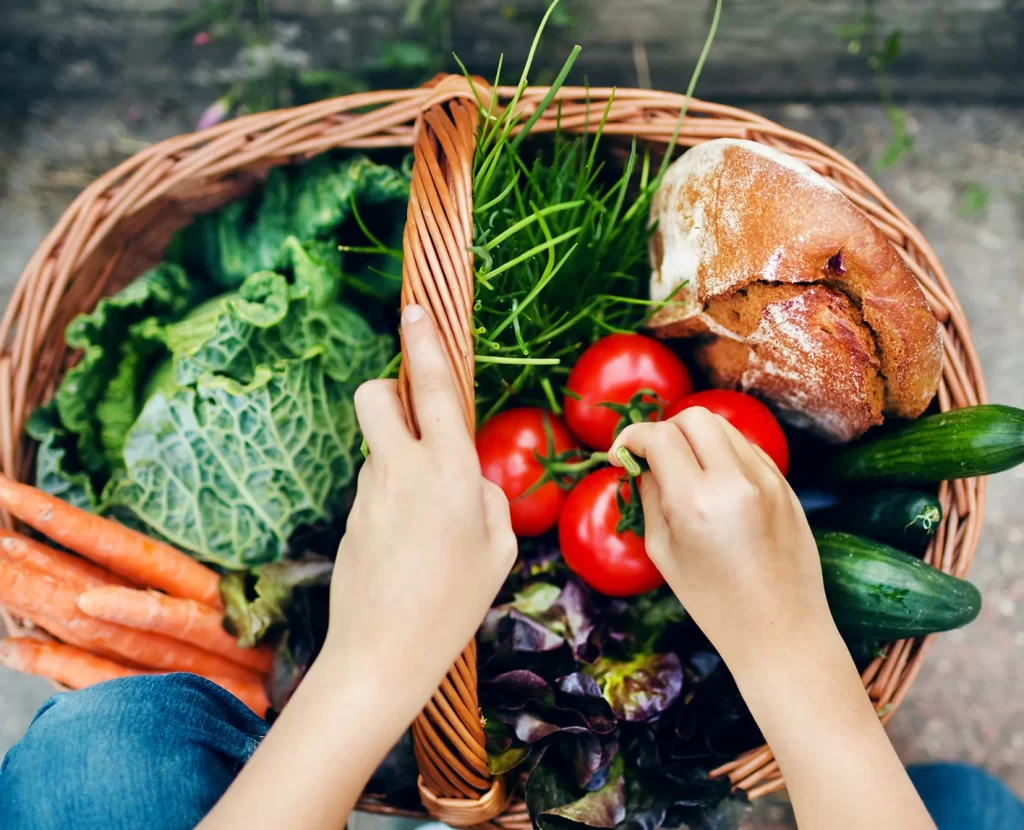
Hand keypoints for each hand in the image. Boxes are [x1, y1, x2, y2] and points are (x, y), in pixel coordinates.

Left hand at [200, 306, 516, 829]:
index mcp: (449, 472)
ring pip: (379, 449)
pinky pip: (374, 488)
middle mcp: (401, 470)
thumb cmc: (453, 604)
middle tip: (411, 417)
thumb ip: (490, 501)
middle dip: (387, 389)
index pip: (433, 391)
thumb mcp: (498, 551)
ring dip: (400, 462)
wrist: (380, 655)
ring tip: (427, 528)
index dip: (425, 346)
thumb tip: (472, 481)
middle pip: (376, 396)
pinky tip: (407, 550)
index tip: (415, 310)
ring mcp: (367, 493)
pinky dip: (391, 500)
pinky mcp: (349, 517)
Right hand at [610, 406, 830, 671]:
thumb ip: (650, 497)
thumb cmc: (713, 601)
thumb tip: (641, 462)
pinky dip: (724, 453)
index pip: (658, 436)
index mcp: (696, 502)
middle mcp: (734, 481)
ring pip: (723, 427)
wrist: (780, 629)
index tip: (621, 455)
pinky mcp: (785, 485)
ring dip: (696, 438)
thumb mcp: (663, 551)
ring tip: (686, 471)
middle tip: (654, 458)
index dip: (631, 437)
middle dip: (665, 430)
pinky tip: (716, 484)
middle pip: (693, 417)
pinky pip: (747, 448)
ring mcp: (766, 480)